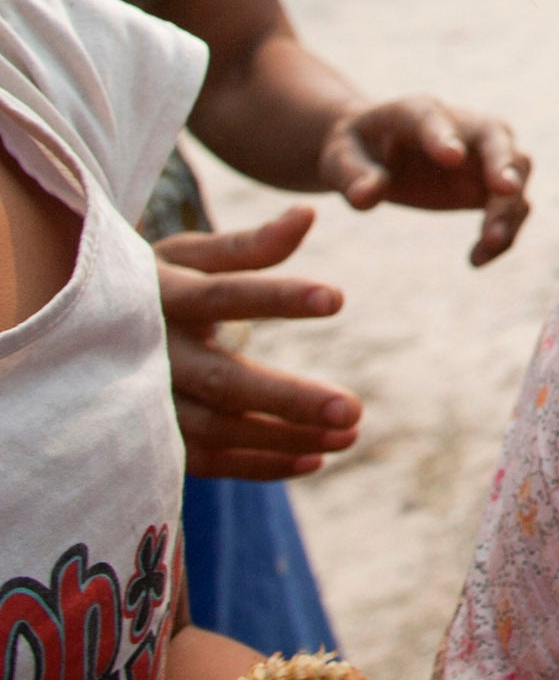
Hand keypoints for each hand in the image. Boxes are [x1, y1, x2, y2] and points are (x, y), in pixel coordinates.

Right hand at [153, 209, 362, 479]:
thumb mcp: (192, 255)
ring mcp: (146, 401)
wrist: (82, 332)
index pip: (224, 295)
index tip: (337, 298)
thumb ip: (250, 244)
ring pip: (218, 429)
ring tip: (349, 435)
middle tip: (354, 410)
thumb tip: (309, 215)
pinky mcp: (151, 437)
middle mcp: (150, 353)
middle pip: (224, 381)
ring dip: (285, 438)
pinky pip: (206, 460)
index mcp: (164, 297)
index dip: (277, 298)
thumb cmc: (158, 283)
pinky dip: (258, 464)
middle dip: (290, 400)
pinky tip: (314, 458)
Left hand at [318, 97, 533, 264]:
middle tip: (505, 190)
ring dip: (510, 207)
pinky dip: (504, 232)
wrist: (373, 153)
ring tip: (490, 242)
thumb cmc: (354, 150)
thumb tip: (367, 197)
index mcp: (417, 111)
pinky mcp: (488, 186)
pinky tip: (475, 260)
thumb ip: (352, 175)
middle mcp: (462, 127)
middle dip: (503, 164)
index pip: (433, 118)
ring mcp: (482, 155)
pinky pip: (512, 206)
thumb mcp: (339, 159)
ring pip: (517, 172)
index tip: (452, 157)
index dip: (443, 135)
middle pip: (496, 138)